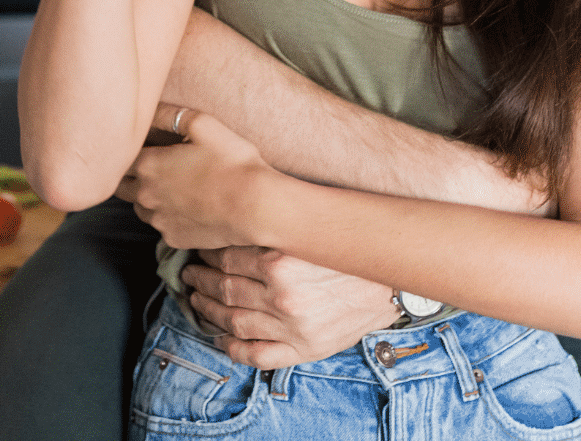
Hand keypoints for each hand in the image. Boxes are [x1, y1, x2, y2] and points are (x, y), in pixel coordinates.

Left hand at [117, 106, 275, 250]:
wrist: (255, 207)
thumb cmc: (232, 162)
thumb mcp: (202, 124)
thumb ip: (169, 114)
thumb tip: (150, 107)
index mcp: (148, 165)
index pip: (120, 156)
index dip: (129, 149)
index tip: (144, 145)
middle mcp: (145, 195)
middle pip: (122, 185)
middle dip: (131, 175)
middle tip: (154, 165)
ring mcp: (158, 220)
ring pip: (139, 207)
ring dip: (147, 197)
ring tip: (172, 186)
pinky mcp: (173, 239)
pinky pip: (161, 226)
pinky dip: (167, 216)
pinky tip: (187, 207)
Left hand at [180, 248, 395, 368]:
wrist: (390, 284)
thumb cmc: (347, 253)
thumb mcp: (307, 233)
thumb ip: (271, 233)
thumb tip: (230, 225)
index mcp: (281, 262)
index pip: (226, 258)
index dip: (206, 253)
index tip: (200, 249)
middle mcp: (283, 297)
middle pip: (224, 289)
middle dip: (200, 279)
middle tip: (189, 272)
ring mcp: (291, 328)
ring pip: (232, 322)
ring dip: (207, 311)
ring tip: (196, 298)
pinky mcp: (303, 350)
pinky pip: (257, 355)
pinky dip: (233, 348)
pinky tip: (221, 337)